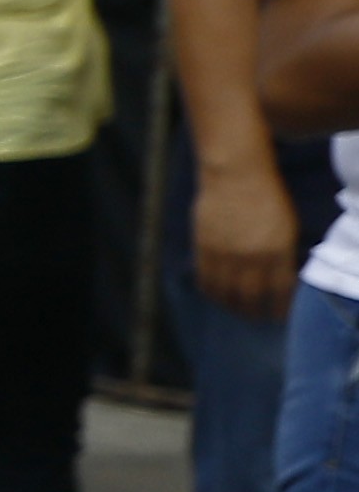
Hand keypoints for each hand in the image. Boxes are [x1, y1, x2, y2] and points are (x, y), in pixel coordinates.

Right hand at [197, 155, 302, 318]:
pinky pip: (205, 279)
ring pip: (226, 292)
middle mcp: (251, 256)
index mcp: (278, 250)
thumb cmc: (266, 197)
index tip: (278, 315)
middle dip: (253, 311)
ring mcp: (225, 253)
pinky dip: (211, 292)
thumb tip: (275, 280)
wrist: (235, 174)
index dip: (279, 307)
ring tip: (234, 309)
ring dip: (231, 305)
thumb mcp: (286, 226)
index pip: (280, 290)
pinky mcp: (204, 248)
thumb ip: (281, 254)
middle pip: (251, 296)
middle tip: (255, 317)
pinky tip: (215, 294)